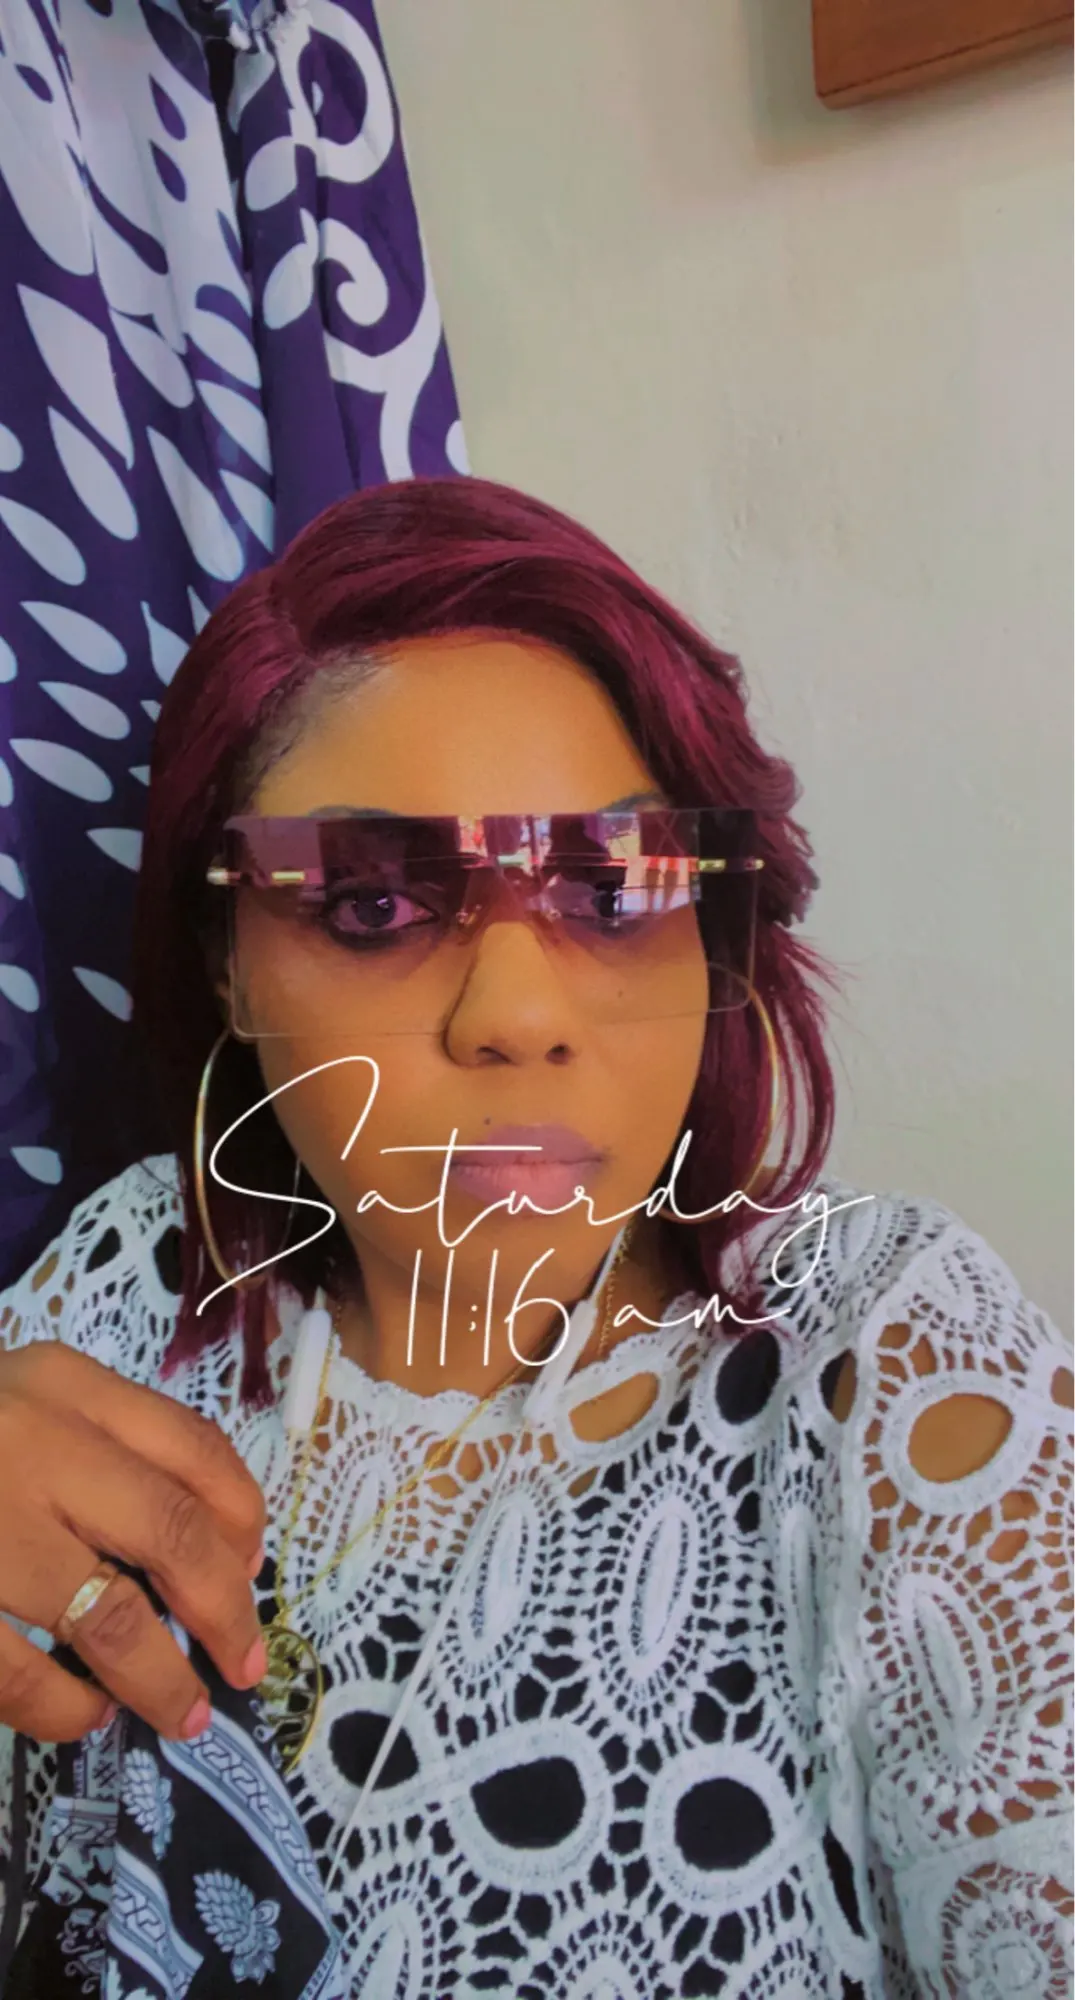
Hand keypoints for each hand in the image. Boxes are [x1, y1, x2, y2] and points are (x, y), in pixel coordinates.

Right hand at [0, 1343, 267, 1742]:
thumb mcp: (23, 1395)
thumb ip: (99, 1440)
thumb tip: (208, 1541)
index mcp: (61, 1380)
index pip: (192, 1447)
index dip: (242, 1520)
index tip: (252, 1570)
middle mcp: (30, 1439)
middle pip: (171, 1531)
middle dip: (225, 1609)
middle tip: (246, 1663)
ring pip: (106, 1613)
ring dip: (158, 1677)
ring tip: (181, 1713)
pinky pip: (15, 1672)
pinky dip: (63, 1706)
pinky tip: (82, 1715)